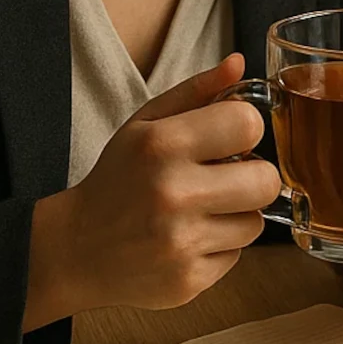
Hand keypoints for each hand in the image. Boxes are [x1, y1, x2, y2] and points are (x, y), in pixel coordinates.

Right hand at [23, 53, 281, 328]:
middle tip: (226, 178)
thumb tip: (240, 63)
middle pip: (266, 181)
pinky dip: (219, 246)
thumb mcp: (145, 124)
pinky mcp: (188, 280)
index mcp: (162, 145)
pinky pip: (237, 256)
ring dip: (236, 215)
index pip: (248, 124)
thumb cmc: (118, 179)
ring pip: (256, 222)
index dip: (244, 130)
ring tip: (201, 210)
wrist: (75, 249)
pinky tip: (187, 238)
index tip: (229, 139)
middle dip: (252, 177)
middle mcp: (173, 193)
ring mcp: (181, 243)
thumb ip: (197, 92)